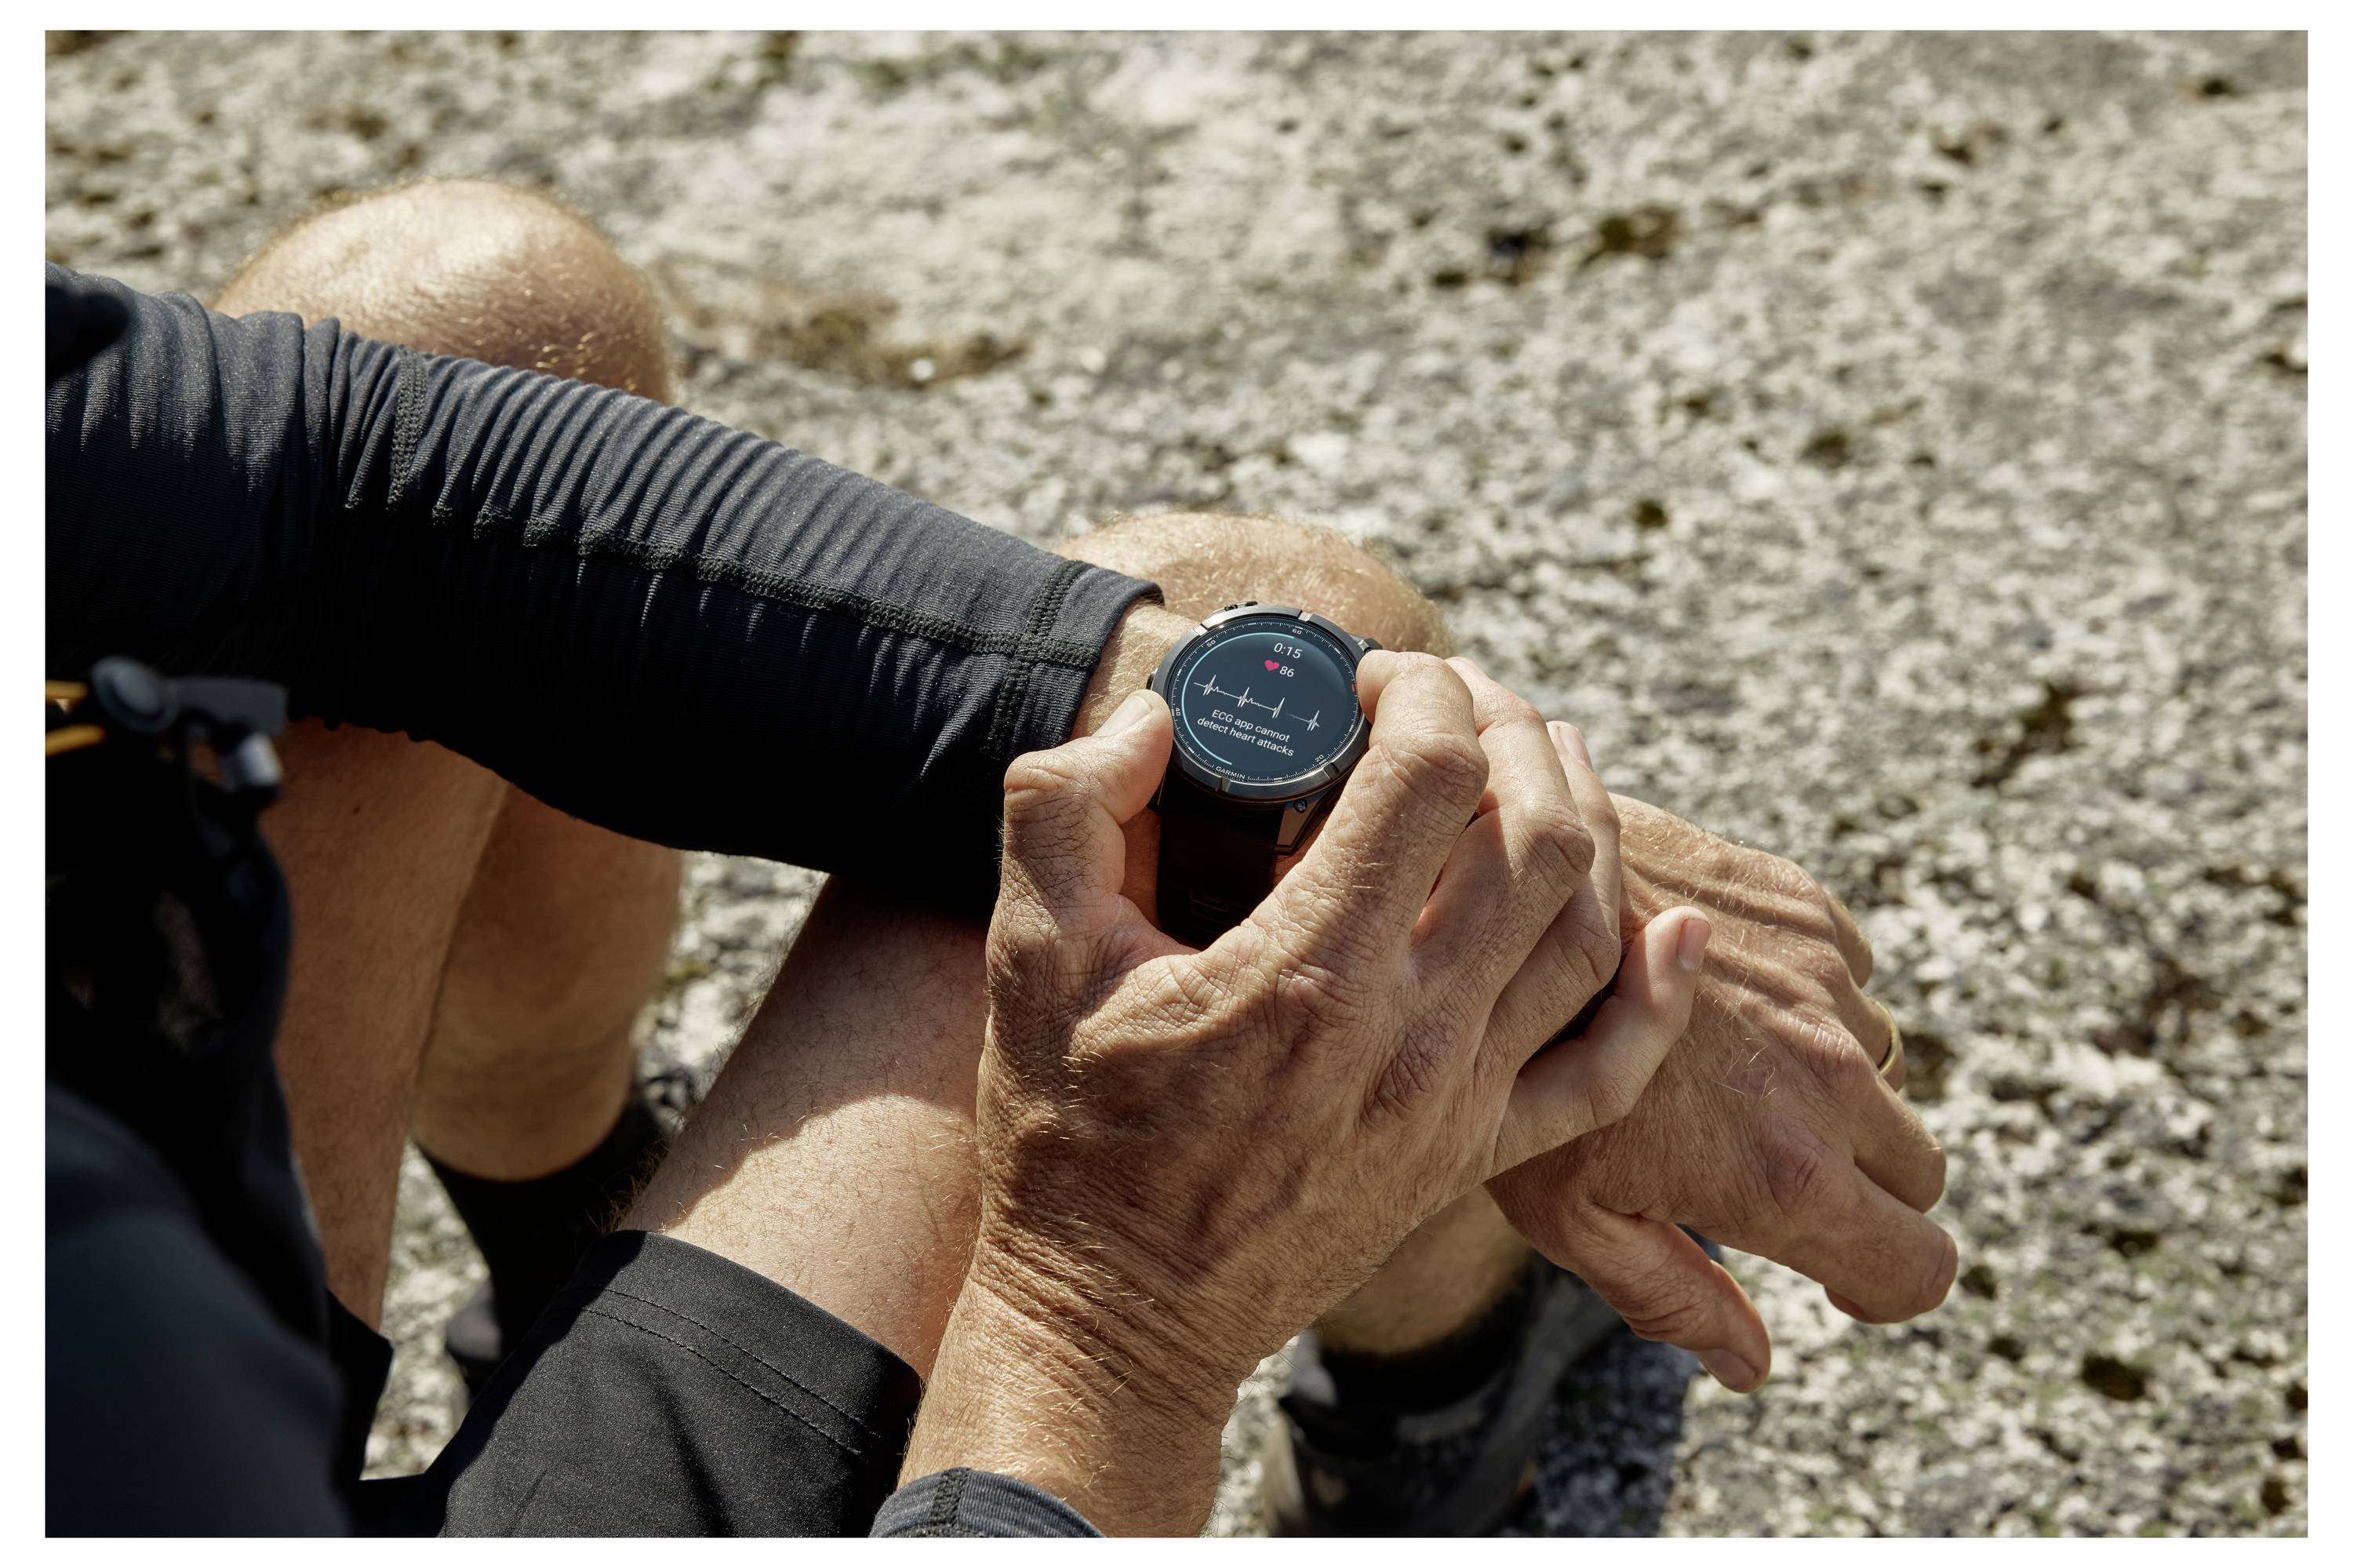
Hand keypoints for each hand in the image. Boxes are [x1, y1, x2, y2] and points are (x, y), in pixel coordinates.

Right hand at [902, 655, 1709, 1532]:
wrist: (1116, 1317)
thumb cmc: (1066, 1135)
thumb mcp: (1025, 951)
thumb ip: (1068, 807)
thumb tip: (1154, 719)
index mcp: (1308, 970)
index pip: (1432, 775)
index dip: (1420, 690)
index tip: (1371, 678)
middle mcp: (1411, 1031)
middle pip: (1540, 832)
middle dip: (1512, 729)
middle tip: (1454, 700)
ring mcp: (1459, 1100)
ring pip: (1592, 927)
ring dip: (1585, 819)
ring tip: (1533, 762)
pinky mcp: (1476, 1155)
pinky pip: (1610, 1069)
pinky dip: (1657, 992)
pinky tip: (1670, 928)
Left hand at [1489, 795, 1952, 1393]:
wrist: (1497, 905)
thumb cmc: (1515, 1070)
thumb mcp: (1571, 1213)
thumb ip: (1672, 1295)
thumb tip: (1749, 1366)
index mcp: (1785, 1176)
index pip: (1918, 1267)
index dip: (1885, 1286)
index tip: (1842, 1280)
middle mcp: (1830, 1079)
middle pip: (1919, 1172)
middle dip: (1867, 1188)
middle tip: (1775, 1173)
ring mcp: (1823, 986)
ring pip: (1881, 1066)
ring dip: (1831, 1080)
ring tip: (1723, 1069)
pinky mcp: (1803, 907)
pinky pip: (1849, 973)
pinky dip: (1808, 994)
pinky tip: (1718, 991)